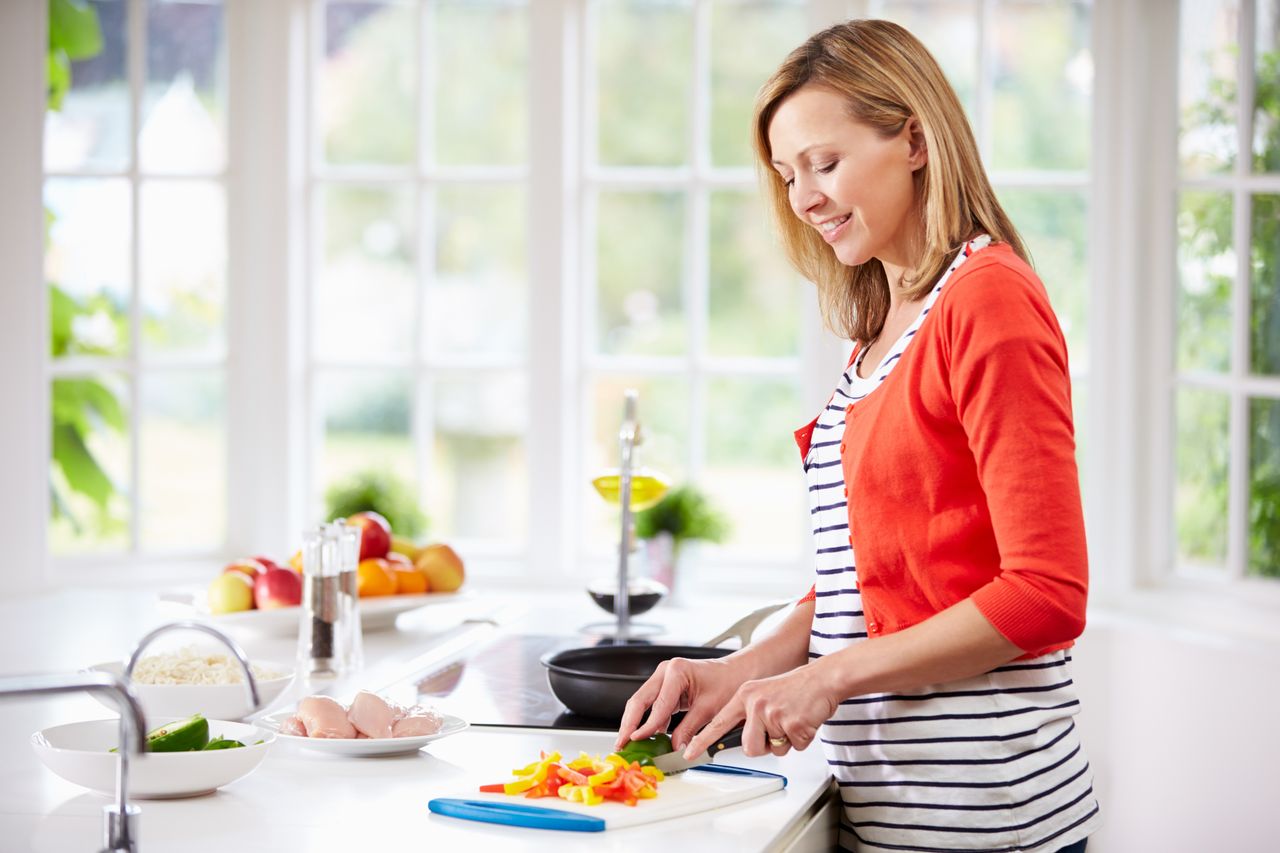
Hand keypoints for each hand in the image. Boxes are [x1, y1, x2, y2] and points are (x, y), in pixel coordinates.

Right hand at [614, 656, 746, 752]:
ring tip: (629, 743)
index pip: (657, 705)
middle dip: (629, 724)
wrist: (736, 673)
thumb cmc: (727, 683)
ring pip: (641, 703)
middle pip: (639, 700)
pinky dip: (648, 721)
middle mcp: (666, 671)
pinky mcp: (665, 687)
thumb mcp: (709, 710)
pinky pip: (651, 705)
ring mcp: (664, 678)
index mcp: (676, 671)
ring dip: (635, 723)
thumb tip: (674, 748)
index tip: (635, 740)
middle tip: (621, 744)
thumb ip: (689, 730)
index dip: (645, 726)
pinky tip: (646, 737)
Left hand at [681, 661, 838, 759]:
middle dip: (763, 746)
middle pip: (749, 747)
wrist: (822, 678)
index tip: (688, 753)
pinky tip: (804, 721)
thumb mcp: (763, 694)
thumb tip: (745, 741)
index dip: (702, 740)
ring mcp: (773, 713)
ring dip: (783, 743)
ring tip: (791, 721)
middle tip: (776, 729)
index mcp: (745, 696)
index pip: (718, 722)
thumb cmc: (795, 689)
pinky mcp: (792, 723)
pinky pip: (794, 747)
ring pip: (772, 750)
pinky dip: (802, 739)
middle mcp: (756, 704)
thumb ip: (750, 714)